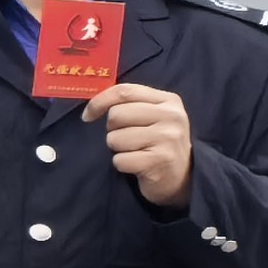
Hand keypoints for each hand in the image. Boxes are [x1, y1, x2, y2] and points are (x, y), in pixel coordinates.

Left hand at [90, 81, 193, 209]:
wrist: (179, 176)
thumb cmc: (157, 143)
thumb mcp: (152, 116)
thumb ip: (129, 104)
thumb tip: (91, 107)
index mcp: (168, 100)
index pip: (124, 91)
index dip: (99, 102)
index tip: (88, 116)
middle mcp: (171, 116)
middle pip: (116, 115)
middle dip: (113, 130)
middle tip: (128, 139)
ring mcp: (167, 138)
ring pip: (115, 138)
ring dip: (118, 149)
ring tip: (136, 151)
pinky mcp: (160, 160)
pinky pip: (120, 160)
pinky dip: (122, 164)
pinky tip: (137, 165)